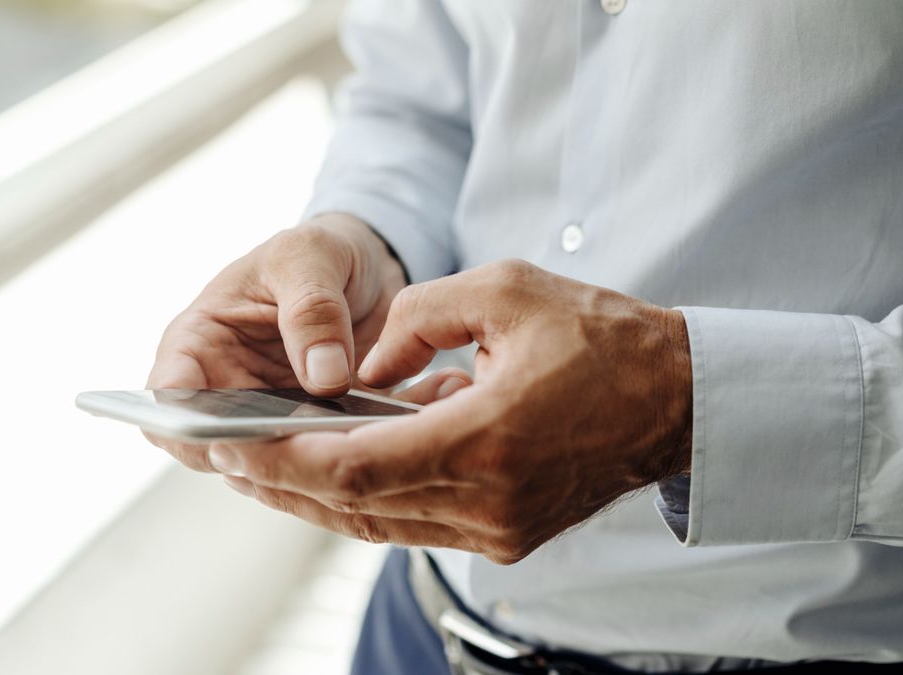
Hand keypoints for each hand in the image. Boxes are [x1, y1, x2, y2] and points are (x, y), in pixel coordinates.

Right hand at [145, 213, 406, 470]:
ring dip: (310, 462)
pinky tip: (383, 436)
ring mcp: (272, 420)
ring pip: (274, 467)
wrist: (365, 268)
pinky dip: (350, 457)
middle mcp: (227, 392)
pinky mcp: (318, 435)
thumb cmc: (315, 253)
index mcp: (200, 344)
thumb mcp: (309, 256)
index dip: (182, 425)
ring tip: (354, 438)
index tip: (226, 431)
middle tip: (307, 443)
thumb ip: (312, 309)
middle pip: (218, 448)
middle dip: (257, 455)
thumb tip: (323, 379)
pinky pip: (326, 463)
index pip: (165, 400)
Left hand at [210, 260, 692, 563]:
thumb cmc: (600, 338)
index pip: (353, 468)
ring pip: (378, 523)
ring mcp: (498, 531)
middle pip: (353, 507)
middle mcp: (488, 504)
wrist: (676, 401)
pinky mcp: (506, 536)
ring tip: (261, 466)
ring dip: (315, 497)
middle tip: (226, 457)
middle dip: (282, 481)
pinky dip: (364, 499)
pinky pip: (413, 522)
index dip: (284, 460)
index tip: (231, 445)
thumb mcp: (504, 291)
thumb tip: (358, 363)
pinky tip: (329, 471)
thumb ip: (416, 320)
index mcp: (485, 442)